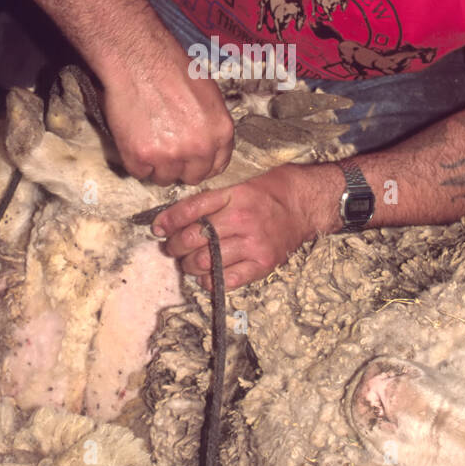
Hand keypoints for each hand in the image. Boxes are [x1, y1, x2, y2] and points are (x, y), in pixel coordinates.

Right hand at [102, 37, 234, 185]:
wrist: (138, 58)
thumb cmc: (172, 67)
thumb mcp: (208, 95)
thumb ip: (210, 124)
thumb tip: (205, 143)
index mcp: (221, 132)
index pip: (217, 166)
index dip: (202, 164)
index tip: (191, 160)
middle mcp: (200, 148)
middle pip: (192, 177)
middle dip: (180, 167)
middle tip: (166, 149)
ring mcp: (170, 155)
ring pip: (164, 178)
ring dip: (156, 164)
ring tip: (147, 138)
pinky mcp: (141, 156)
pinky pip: (139, 172)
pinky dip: (135, 160)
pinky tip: (133, 138)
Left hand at [152, 164, 323, 288]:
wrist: (307, 204)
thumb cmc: (272, 191)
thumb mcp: (240, 184)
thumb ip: (210, 200)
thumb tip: (174, 218)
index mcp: (234, 196)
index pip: (191, 210)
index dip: (168, 221)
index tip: (157, 229)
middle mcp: (242, 219)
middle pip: (194, 238)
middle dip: (175, 246)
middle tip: (172, 247)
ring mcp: (253, 243)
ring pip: (205, 261)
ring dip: (189, 265)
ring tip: (189, 261)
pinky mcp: (263, 263)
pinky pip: (227, 279)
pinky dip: (211, 281)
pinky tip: (207, 275)